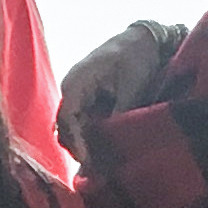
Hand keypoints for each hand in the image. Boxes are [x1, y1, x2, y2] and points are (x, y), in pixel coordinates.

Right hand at [56, 18, 188, 157]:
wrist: (142, 37)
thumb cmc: (137, 58)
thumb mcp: (131, 90)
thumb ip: (117, 118)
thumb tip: (110, 146)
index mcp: (76, 84)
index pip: (68, 123)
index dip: (78, 146)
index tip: (91, 165)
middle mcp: (69, 87)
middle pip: (65, 128)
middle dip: (79, 149)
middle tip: (98, 171)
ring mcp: (74, 90)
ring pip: (71, 125)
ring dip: (83, 143)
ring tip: (100, 163)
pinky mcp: (83, 93)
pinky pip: (80, 118)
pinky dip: (88, 133)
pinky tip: (102, 146)